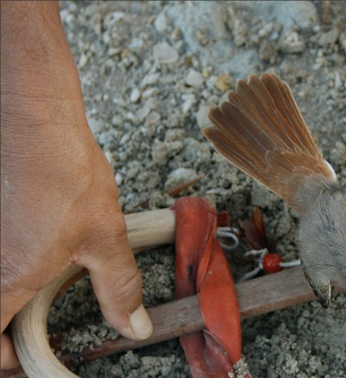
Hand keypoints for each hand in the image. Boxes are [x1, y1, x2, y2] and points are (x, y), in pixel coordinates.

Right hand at [1, 2, 151, 368]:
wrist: (34, 121)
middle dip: (2, 329)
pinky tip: (27, 249)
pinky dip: (7, 267)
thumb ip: (118, 290)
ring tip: (31, 288)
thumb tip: (134, 327)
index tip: (23, 354)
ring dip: (5, 294)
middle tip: (28, 327)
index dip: (4, 357)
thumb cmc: (65, 175)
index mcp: (8, 279)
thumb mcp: (105, 239)